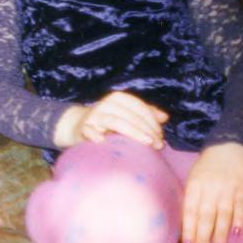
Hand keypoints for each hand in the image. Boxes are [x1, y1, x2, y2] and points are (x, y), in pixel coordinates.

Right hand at [53, 91, 167, 148]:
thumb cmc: (109, 121)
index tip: (160, 137)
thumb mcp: (127, 113)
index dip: (152, 121)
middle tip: (158, 145)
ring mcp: (94, 116)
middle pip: (130, 115)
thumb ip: (145, 114)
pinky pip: (89, 131)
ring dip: (133, 132)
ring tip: (147, 143)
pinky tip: (103, 141)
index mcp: (118, 98)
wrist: (78, 125)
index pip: (139, 107)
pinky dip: (96, 135)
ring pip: (115, 122)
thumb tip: (165, 117)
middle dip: (147, 130)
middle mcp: (106, 104)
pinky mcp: (83, 128)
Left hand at [182, 142, 242, 242]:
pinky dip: (239, 219)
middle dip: (203, 236)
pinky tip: (236, 233)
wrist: (230, 146)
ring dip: (220, 233)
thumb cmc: (207, 166)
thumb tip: (188, 223)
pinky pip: (241, 206)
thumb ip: (192, 198)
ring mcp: (227, 188)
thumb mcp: (194, 177)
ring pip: (223, 214)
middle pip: (205, 215)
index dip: (188, 228)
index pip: (190, 210)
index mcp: (194, 185)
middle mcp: (210, 187)